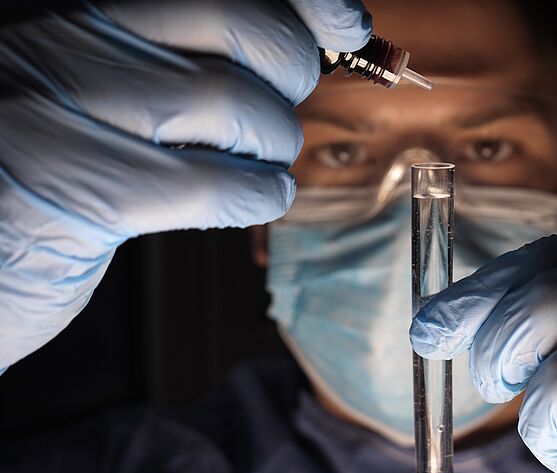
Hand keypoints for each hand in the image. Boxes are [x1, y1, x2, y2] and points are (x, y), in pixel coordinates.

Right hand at [0, 0, 370, 368]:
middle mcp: (66, 44)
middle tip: (274, 114)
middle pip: (243, 25)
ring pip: (237, 107)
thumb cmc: (42, 175)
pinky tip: (247, 198)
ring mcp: (64, 113)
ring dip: (271, 147)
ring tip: (254, 165)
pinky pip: (217, 186)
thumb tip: (300, 43)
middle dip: (289, 76)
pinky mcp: (77, 194)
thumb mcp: (101, 94)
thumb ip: (179, 60)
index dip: (299, 1)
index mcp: (79, 15)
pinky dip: (256, 195)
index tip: (345, 20)